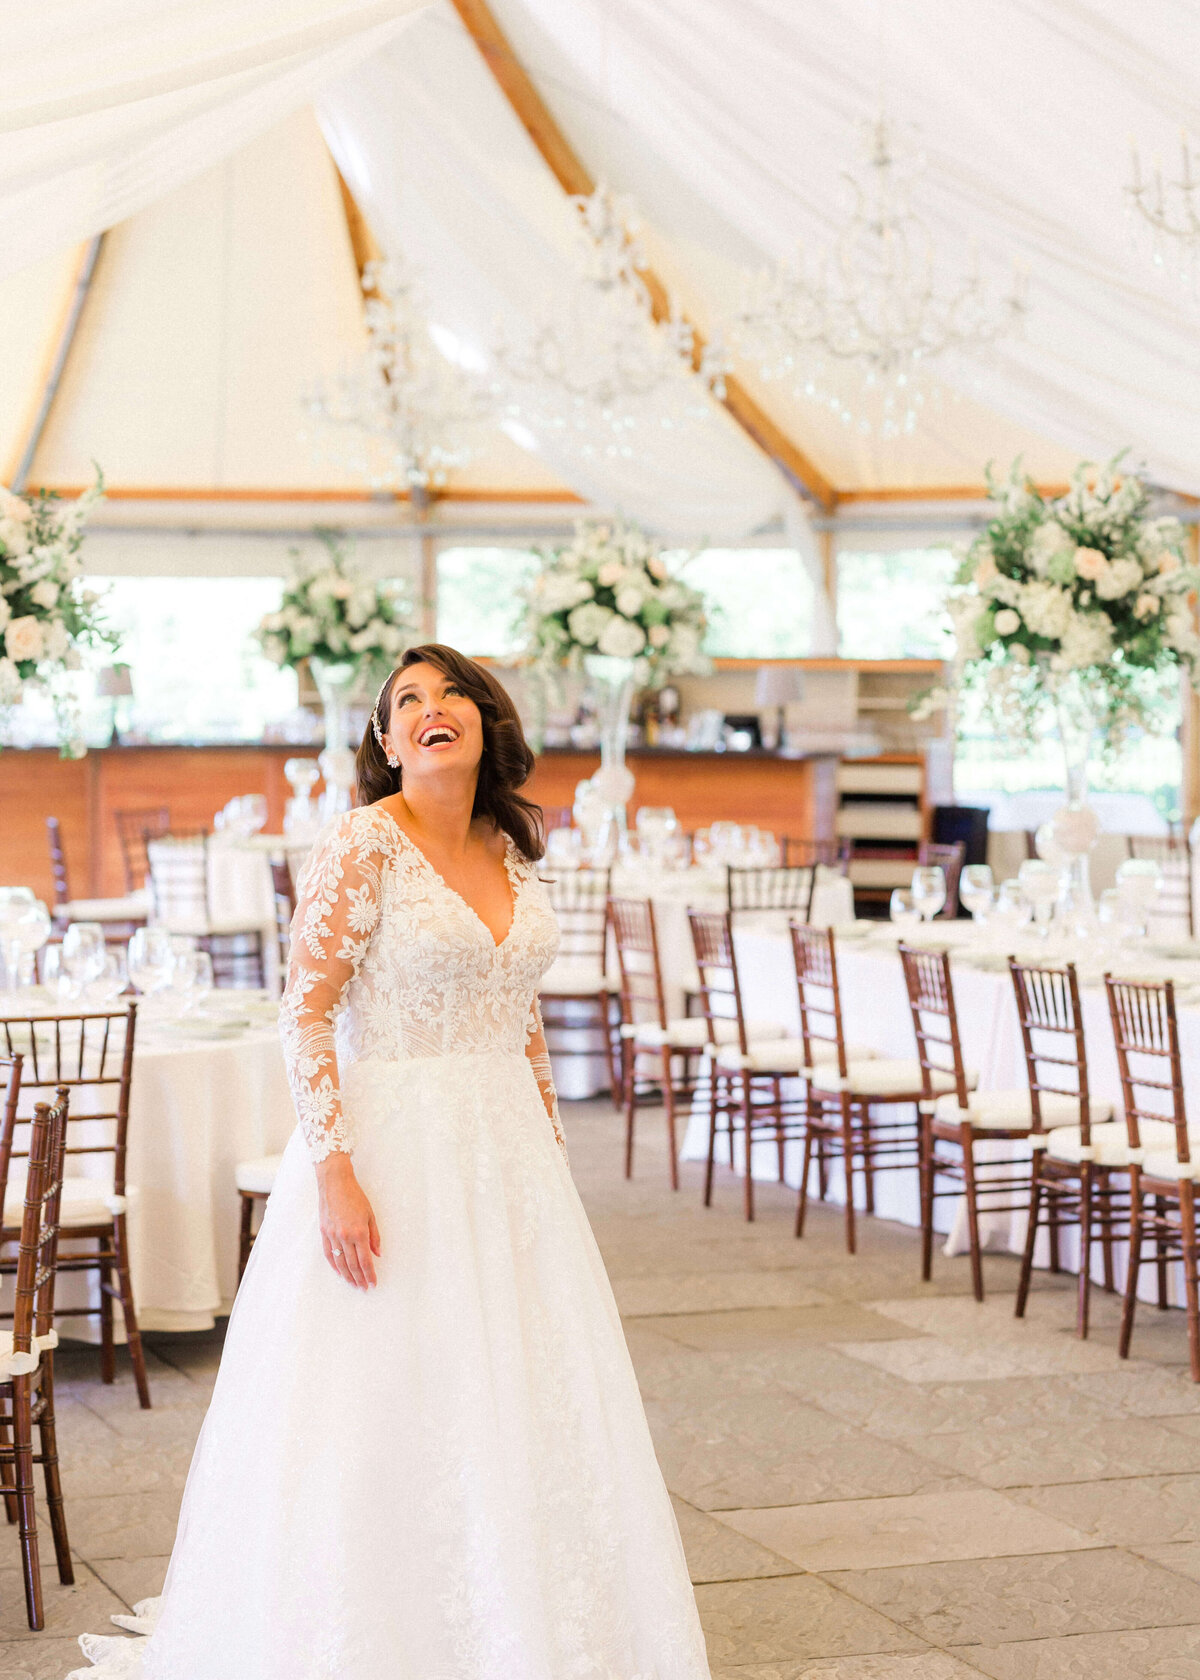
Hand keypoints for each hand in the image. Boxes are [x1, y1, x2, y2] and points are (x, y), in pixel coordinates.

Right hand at [315, 1155, 379, 1289]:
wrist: (335, 1184)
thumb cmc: (355, 1196)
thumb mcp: (370, 1214)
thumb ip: (375, 1236)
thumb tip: (378, 1254)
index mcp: (359, 1232)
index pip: (366, 1260)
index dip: (370, 1274)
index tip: (373, 1283)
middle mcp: (345, 1237)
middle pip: (353, 1265)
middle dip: (360, 1278)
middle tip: (364, 1288)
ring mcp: (333, 1235)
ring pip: (340, 1262)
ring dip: (347, 1276)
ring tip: (353, 1284)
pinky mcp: (324, 1233)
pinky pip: (329, 1253)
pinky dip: (334, 1265)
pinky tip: (339, 1272)